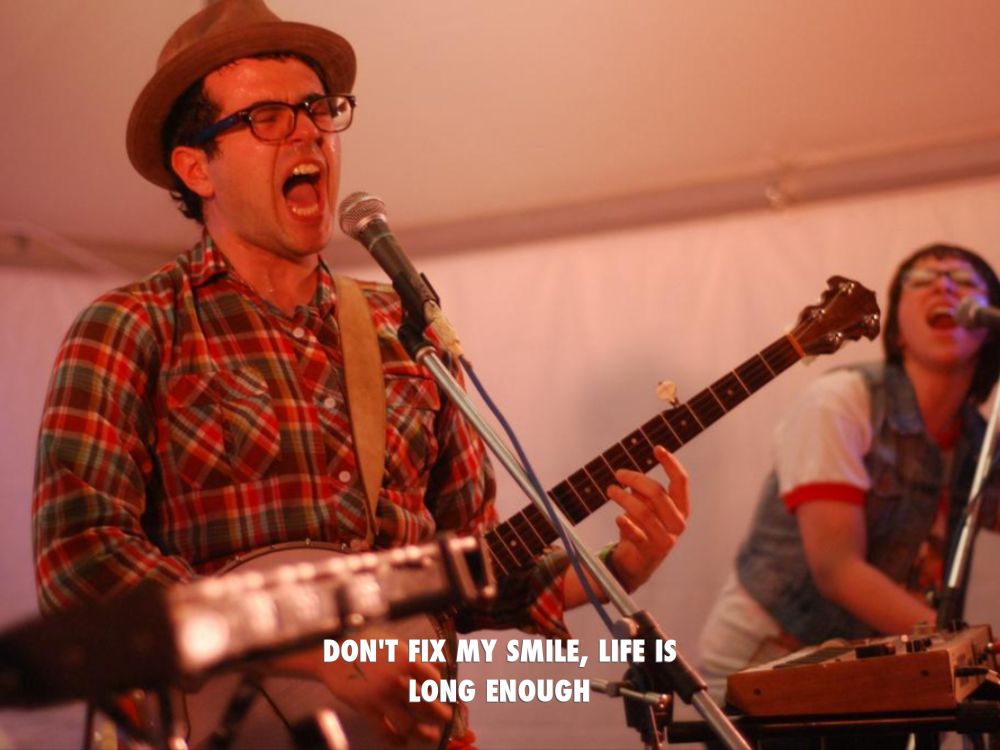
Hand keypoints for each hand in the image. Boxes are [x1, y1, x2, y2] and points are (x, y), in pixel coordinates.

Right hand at [269, 644, 451, 744]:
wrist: (332, 650)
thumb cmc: (364, 643)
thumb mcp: (394, 644)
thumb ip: (414, 658)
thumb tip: (436, 668)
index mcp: (408, 660)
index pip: (435, 681)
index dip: (440, 689)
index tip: (443, 694)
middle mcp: (398, 680)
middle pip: (428, 706)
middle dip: (442, 716)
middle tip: (447, 719)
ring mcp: (382, 697)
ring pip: (409, 725)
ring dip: (423, 733)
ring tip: (430, 735)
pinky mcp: (366, 709)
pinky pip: (385, 732)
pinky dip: (396, 740)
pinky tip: (402, 741)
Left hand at [605, 445, 688, 590]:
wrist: (637, 564)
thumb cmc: (642, 529)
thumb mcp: (645, 507)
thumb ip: (642, 491)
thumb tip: (630, 475)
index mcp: (681, 509)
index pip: (681, 482)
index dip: (670, 463)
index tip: (657, 449)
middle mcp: (678, 523)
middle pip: (657, 493)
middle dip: (635, 479)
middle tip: (618, 473)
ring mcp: (666, 539)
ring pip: (643, 511)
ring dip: (623, 498)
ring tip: (610, 490)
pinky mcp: (650, 551)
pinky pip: (637, 534)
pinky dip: (626, 524)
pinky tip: (618, 518)